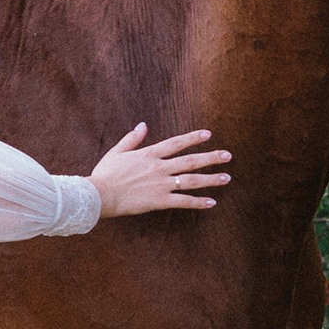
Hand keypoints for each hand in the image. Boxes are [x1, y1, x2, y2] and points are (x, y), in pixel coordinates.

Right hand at [89, 123, 230, 218]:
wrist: (100, 194)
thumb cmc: (105, 174)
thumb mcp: (116, 152)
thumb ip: (132, 139)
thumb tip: (143, 125)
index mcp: (149, 154)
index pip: (176, 143)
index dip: (193, 138)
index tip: (208, 134)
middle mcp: (159, 167)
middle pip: (191, 161)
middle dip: (211, 158)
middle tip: (228, 156)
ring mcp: (161, 184)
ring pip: (192, 180)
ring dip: (211, 179)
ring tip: (226, 178)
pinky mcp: (160, 200)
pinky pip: (183, 201)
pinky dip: (198, 202)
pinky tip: (212, 202)